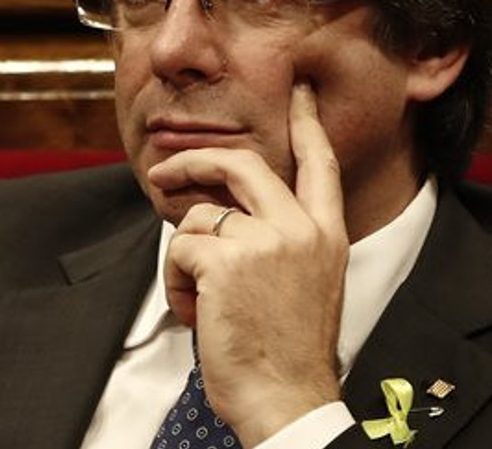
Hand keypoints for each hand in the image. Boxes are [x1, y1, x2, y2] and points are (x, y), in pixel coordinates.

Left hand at [148, 83, 349, 446]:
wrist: (288, 399)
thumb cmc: (289, 352)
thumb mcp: (309, 284)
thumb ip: (284, 242)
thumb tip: (227, 216)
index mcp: (327, 235)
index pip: (320, 163)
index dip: (307, 123)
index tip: (301, 91)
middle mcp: (301, 229)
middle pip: (241, 165)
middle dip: (193, 164)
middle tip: (164, 172)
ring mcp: (266, 242)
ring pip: (198, 218)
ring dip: (184, 260)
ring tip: (201, 302)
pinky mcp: (227, 261)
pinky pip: (179, 250)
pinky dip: (175, 284)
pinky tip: (195, 314)